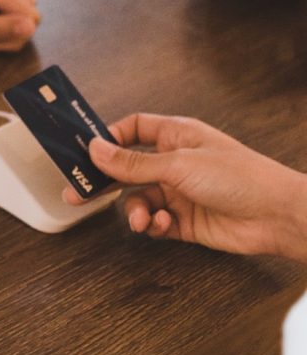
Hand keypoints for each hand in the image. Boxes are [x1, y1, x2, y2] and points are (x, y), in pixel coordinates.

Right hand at [63, 113, 306, 262]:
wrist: (276, 216)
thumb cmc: (241, 178)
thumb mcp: (178, 165)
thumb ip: (133, 163)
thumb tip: (96, 150)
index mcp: (175, 136)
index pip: (132, 130)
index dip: (108, 139)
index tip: (86, 151)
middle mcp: (174, 162)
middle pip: (127, 168)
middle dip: (104, 182)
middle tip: (77, 193)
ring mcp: (179, 192)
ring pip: (137, 199)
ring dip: (134, 210)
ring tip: (140, 219)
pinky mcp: (183, 220)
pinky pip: (153, 221)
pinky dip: (151, 225)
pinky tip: (161, 224)